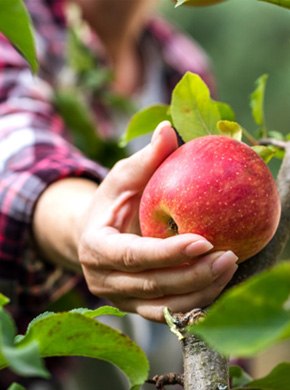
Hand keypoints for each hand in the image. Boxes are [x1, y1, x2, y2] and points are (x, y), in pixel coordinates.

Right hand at [78, 121, 237, 321]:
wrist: (93, 236)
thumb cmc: (110, 202)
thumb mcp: (122, 178)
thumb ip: (145, 160)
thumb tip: (169, 129)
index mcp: (96, 248)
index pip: (132, 256)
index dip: (167, 252)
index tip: (204, 240)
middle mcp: (104, 280)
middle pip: (153, 285)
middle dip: (193, 274)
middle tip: (229, 256)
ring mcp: (120, 298)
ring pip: (163, 306)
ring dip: (200, 292)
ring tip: (230, 268)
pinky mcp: (136, 307)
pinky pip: (168, 312)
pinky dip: (195, 302)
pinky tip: (219, 284)